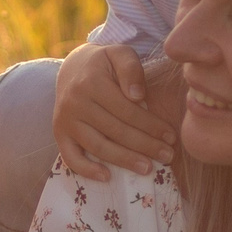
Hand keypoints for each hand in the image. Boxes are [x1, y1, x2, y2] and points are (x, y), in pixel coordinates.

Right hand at [54, 41, 176, 176]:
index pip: (127, 110)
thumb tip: (138, 96)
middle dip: (145, 145)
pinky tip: (107, 177)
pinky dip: (87, 170)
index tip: (171, 136)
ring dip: (124, 160)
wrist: (73, 69)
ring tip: (148, 168)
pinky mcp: (59, 134)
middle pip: (116, 130)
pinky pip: (71, 157)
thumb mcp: (120, 54)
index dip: (151, 125)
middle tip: (167, 156)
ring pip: (98, 146)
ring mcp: (65, 120)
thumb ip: (131, 69)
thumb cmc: (104, 64)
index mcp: (92, 82)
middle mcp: (75, 102)